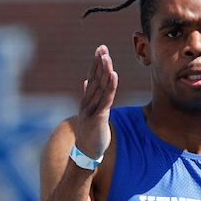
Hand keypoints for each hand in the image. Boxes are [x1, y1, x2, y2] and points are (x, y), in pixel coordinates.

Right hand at [75, 45, 116, 162]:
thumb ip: (88, 96)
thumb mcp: (89, 113)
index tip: (100, 49)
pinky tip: (114, 74)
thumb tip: (86, 81)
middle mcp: (87, 102)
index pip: (91, 78)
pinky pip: (106, 99)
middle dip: (99, 62)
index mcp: (86, 100)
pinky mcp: (98, 117)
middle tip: (102, 47)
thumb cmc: (90, 134)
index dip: (96, 63)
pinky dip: (111, 86)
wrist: (86, 153)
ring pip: (100, 86)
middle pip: (94, 79)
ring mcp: (92, 109)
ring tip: (108, 57)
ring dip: (104, 70)